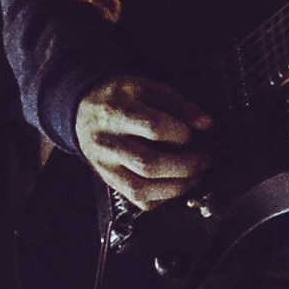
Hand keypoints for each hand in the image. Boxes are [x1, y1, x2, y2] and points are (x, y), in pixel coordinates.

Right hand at [75, 75, 210, 208]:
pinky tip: (175, 185)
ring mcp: (106, 166)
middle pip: (148, 163)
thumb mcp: (147, 88)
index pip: (152, 127)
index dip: (180, 134)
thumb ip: (179, 104)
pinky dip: (162, 198)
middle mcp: (108, 142)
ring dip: (176, 187)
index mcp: (117, 111)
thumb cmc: (120, 98)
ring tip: (195, 176)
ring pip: (141, 188)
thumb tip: (206, 123)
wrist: (82, 112)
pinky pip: (137, 200)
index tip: (193, 134)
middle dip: (185, 166)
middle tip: (204, 160)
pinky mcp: (109, 181)